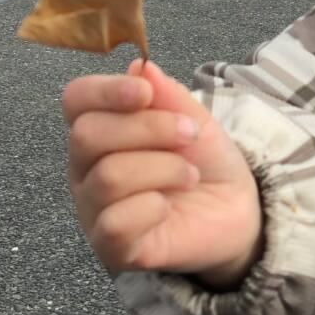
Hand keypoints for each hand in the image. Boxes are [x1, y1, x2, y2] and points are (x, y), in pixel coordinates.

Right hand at [64, 59, 261, 288]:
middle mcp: (86, 169)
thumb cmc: (207, 163)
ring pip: (108, 176)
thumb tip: (140, 66)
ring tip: (189, 174)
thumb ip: (167, 95)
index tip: (144, 93)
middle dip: (147, 128)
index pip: (76, 100)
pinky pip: (114, 222)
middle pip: (87, 135)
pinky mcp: (112, 248)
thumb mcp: (194, 120)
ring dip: (162, 168)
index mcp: (100, 131)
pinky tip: (168, 207)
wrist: (238, 211)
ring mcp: (94, 210)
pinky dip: (151, 207)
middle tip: (189, 134)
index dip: (105, 91)